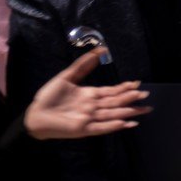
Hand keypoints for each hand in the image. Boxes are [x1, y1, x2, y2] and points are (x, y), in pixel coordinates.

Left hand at [24, 48, 150, 138]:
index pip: (111, 91)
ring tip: (143, 109)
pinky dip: (114, 126)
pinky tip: (126, 123)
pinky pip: (102, 127)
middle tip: (146, 95)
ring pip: (113, 114)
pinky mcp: (84, 129)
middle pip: (116, 102)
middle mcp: (93, 107)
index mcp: (90, 95)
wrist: (34, 115)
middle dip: (131, 99)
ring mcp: (90, 118)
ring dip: (128, 112)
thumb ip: (82, 65)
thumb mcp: (66, 77)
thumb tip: (99, 51)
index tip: (137, 83)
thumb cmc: (48, 97)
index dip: (124, 87)